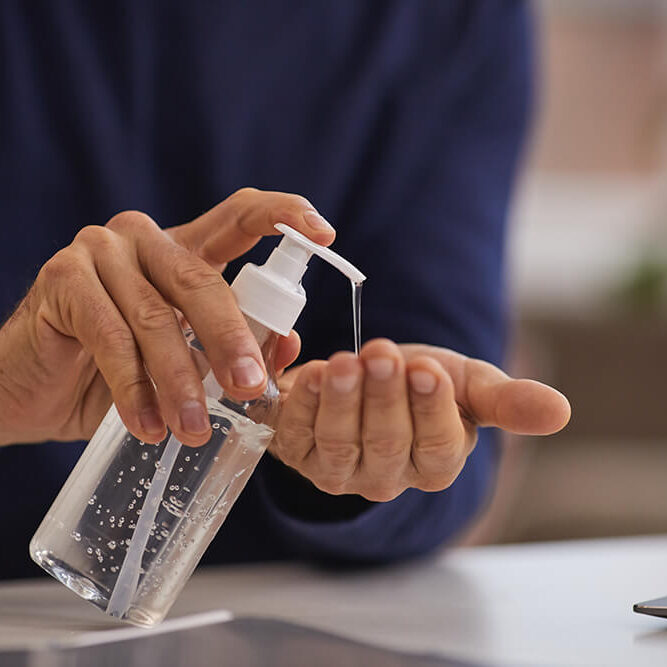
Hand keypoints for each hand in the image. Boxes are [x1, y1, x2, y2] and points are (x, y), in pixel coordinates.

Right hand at [0, 188, 332, 446]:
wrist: (32, 387)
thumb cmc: (116, 372)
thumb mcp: (182, 361)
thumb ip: (230, 348)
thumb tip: (285, 347)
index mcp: (184, 250)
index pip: (239, 217)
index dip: (283, 216)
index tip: (325, 233)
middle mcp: (145, 240)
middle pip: (203, 281)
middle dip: (231, 341)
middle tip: (249, 389)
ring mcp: (100, 252)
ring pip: (157, 318)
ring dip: (180, 381)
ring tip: (194, 430)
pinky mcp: (63, 279)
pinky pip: (110, 338)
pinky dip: (133, 388)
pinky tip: (147, 426)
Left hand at [273, 339, 570, 501]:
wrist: (371, 374)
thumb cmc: (421, 381)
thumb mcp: (467, 383)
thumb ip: (507, 401)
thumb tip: (561, 412)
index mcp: (436, 463)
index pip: (438, 447)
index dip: (431, 410)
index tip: (426, 369)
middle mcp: (387, 477)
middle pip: (387, 445)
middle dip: (384, 398)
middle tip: (381, 354)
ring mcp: (340, 470)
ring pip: (340, 445)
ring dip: (341, 402)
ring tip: (344, 362)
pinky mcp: (299, 452)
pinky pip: (296, 435)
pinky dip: (301, 405)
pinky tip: (311, 373)